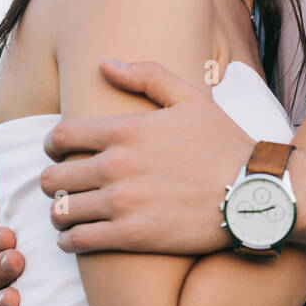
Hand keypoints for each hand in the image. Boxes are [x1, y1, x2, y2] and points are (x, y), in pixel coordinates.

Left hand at [39, 61, 252, 255]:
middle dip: (53, 181)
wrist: (254, 192)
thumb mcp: (191, 98)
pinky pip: (79, 241)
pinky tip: (78, 237)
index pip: (61, 136)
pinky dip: (70, 240)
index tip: (57, 152)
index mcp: (127, 131)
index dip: (51, 145)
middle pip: (52, 177)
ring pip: (60, 211)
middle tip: (64, 185)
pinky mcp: (132, 236)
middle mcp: (117, 166)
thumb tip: (105, 64)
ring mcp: (123, 203)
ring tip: (70, 213)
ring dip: (59, 212)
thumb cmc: (225, 144)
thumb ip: (146, 76)